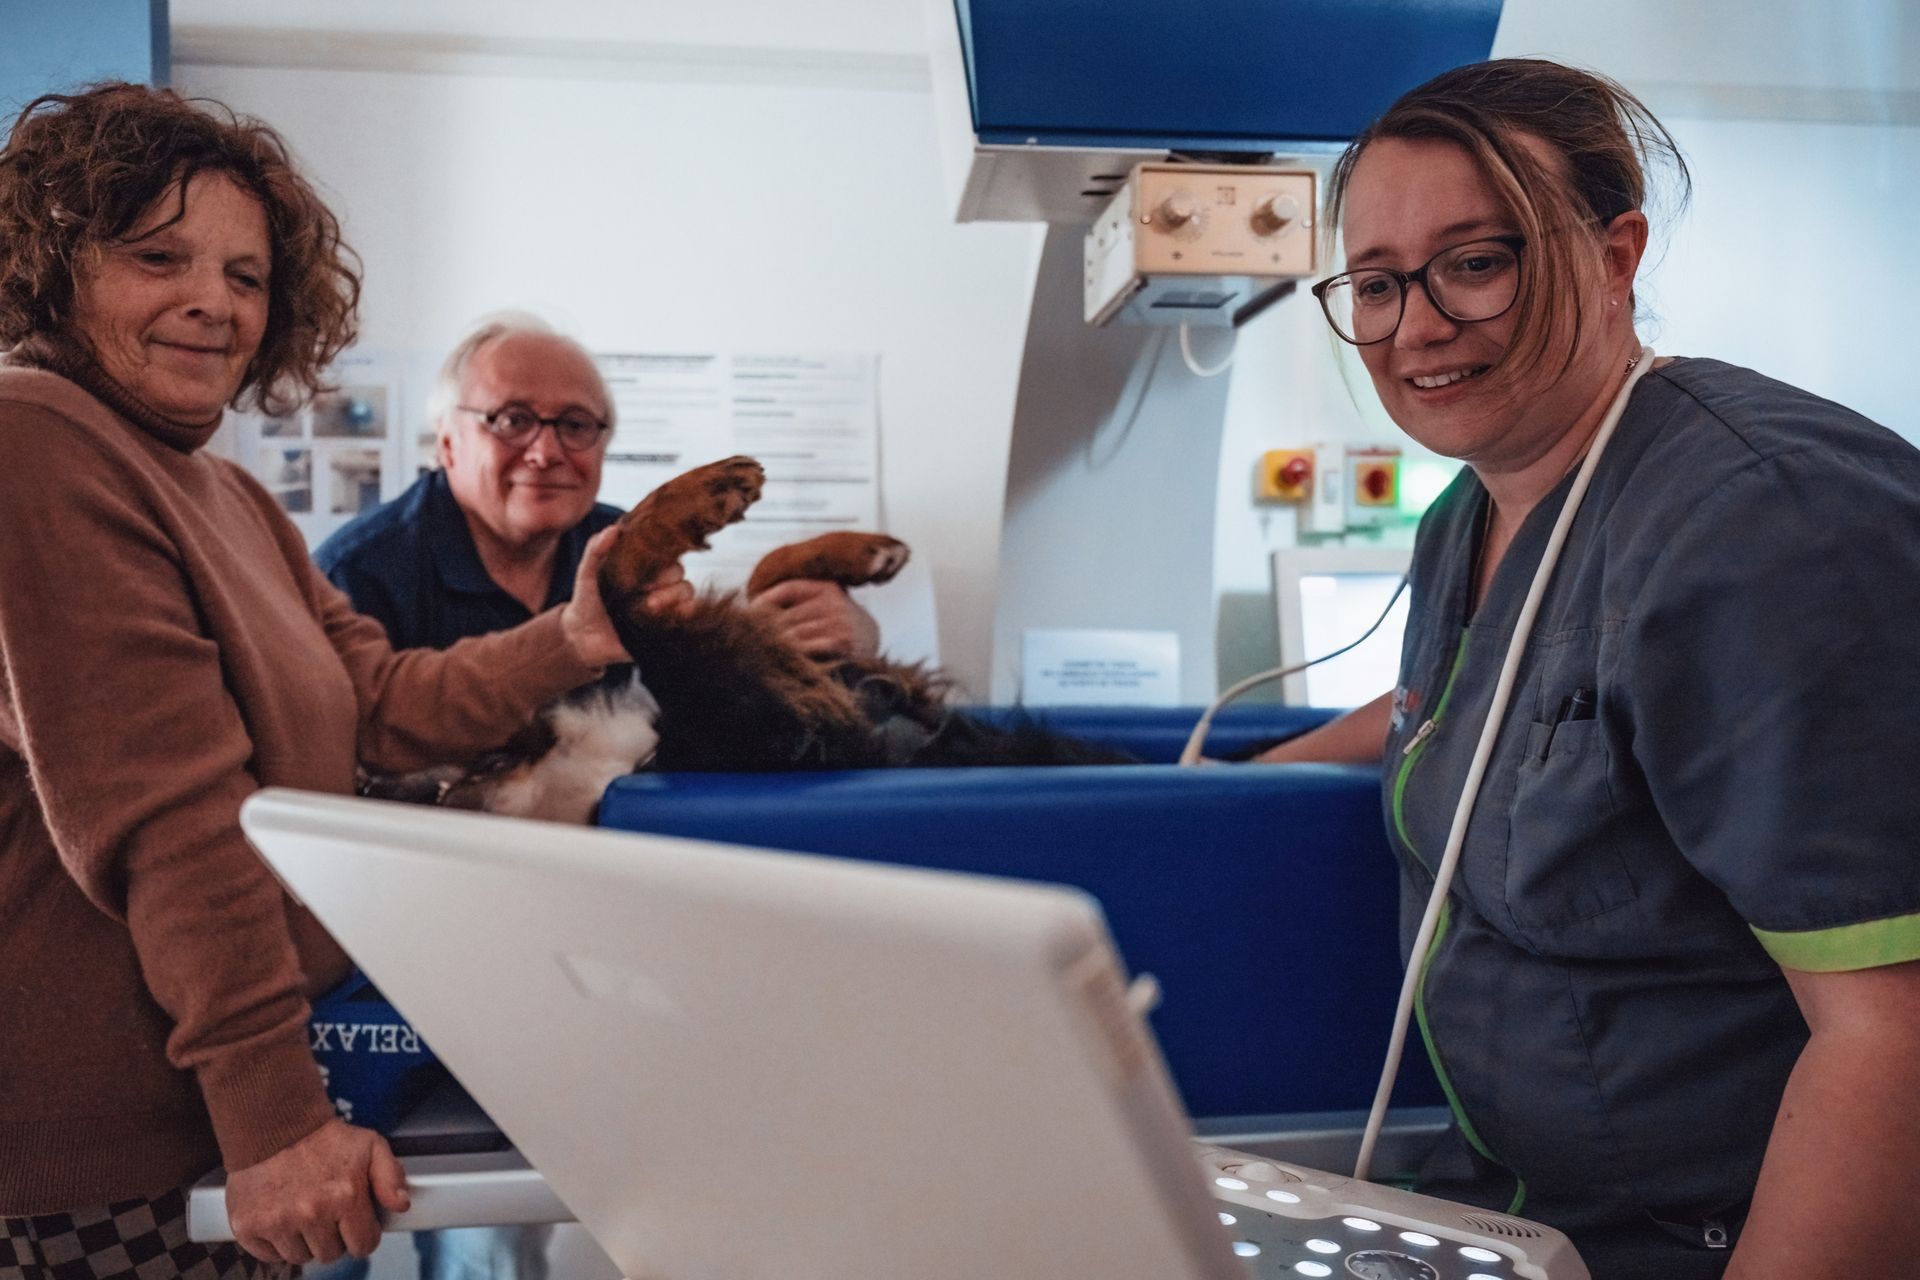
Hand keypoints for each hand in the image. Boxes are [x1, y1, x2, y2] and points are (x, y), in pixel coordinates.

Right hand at [225, 1118, 409, 1265]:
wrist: (274, 1125)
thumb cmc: (325, 1138)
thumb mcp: (370, 1146)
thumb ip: (391, 1176)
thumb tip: (401, 1204)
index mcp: (345, 1197)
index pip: (363, 1245)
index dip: (362, 1235)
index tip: (355, 1223)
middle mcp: (311, 1213)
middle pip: (331, 1254)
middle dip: (333, 1238)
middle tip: (326, 1212)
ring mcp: (277, 1222)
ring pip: (300, 1257)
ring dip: (304, 1241)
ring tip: (303, 1212)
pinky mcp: (248, 1227)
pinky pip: (270, 1256)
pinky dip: (276, 1244)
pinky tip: (281, 1218)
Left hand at [561, 528, 693, 665]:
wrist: (583, 640)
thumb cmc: (587, 604)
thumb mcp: (586, 574)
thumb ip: (595, 550)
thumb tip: (614, 529)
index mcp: (643, 571)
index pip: (665, 557)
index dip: (660, 562)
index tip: (643, 573)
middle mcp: (658, 587)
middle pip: (679, 574)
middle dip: (667, 582)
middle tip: (646, 594)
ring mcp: (664, 608)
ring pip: (686, 593)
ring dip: (674, 597)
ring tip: (651, 606)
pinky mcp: (666, 628)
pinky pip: (686, 617)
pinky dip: (687, 612)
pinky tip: (680, 613)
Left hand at [747, 579, 879, 659]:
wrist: (870, 639)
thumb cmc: (835, 620)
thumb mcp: (820, 601)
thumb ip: (794, 600)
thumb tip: (751, 607)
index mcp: (826, 587)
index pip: (789, 589)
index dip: (765, 600)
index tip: (748, 613)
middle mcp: (834, 602)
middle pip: (787, 616)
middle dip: (767, 629)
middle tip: (750, 638)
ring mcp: (839, 623)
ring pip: (793, 635)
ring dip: (777, 645)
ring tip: (764, 651)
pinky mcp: (841, 644)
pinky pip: (806, 650)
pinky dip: (793, 655)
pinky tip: (786, 660)